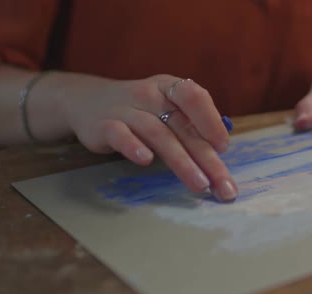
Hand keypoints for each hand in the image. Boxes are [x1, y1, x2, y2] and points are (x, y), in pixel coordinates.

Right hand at [58, 74, 237, 200]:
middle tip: (224, 187)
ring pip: (158, 134)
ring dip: (182, 161)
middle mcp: (150, 95)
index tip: (224, 148)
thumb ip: (190, 127)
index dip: (211, 121)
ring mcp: (126, 109)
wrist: (88, 101)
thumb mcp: (166, 109)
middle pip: (182, 127)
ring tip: (200, 184)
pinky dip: (133, 146)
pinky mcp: (104, 125)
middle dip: (207, 159)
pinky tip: (146, 161)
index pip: (194, 96)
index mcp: (170, 88)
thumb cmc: (140, 111)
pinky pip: (120, 135)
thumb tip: (219, 156)